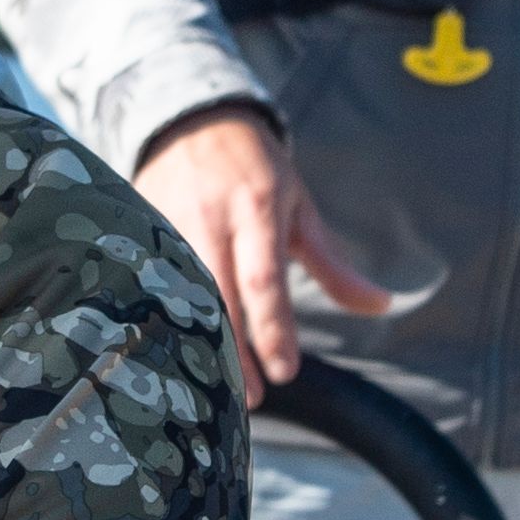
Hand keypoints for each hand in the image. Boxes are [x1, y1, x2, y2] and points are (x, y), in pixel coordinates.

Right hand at [133, 106, 425, 396]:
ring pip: (178, 296)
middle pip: (218, 297)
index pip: (264, 279)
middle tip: (249, 398)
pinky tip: (172, 357)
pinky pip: (148, 285)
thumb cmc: (256, 170)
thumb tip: (381, 305)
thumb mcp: (299, 208)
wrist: (191, 120)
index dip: (273, 329)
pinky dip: (162, 323)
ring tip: (213, 387)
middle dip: (233, 352)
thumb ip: (333, 264)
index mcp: (256, 209)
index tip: (285, 371)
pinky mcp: (139, 229)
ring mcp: (166, 223)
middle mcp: (209, 218)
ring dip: (196, 345)